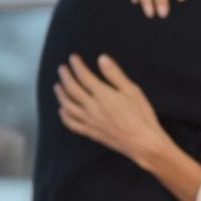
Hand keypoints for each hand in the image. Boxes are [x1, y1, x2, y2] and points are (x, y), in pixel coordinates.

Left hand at [55, 51, 169, 168]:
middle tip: (62, 68)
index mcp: (102, 95)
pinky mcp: (91, 132)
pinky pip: (72, 124)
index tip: (73, 58)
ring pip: (68, 106)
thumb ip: (115, 74)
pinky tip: (62, 111)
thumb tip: (101, 58)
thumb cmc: (141, 115)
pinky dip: (64, 116)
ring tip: (57, 86)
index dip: (77, 65)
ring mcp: (90, 121)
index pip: (84, 76)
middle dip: (65, 77)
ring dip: (60, 95)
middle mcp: (92, 107)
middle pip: (72, 89)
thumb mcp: (132, 90)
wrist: (143, 142)